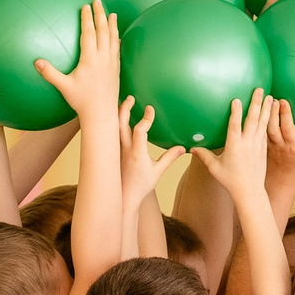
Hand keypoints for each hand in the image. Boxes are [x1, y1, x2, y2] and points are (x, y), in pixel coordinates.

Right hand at [38, 1, 122, 118]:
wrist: (102, 114)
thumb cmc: (81, 101)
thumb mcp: (64, 86)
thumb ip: (50, 73)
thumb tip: (36, 62)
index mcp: (90, 59)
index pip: (89, 33)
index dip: (87, 19)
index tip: (85, 6)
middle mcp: (103, 58)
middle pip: (102, 31)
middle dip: (100, 15)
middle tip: (98, 2)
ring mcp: (111, 64)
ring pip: (113, 39)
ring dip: (111, 25)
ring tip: (111, 14)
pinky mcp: (116, 70)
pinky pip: (117, 50)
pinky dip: (116, 39)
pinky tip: (116, 36)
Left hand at [117, 97, 182, 214]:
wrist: (123, 197)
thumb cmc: (141, 186)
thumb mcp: (158, 172)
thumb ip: (170, 158)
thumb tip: (183, 148)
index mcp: (136, 153)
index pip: (139, 130)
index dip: (146, 118)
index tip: (150, 109)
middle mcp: (124, 149)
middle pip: (120, 123)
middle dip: (125, 108)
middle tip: (131, 97)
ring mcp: (117, 150)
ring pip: (113, 127)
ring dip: (117, 113)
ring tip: (123, 103)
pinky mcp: (114, 152)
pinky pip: (111, 134)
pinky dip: (113, 123)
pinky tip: (116, 118)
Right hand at [192, 89, 274, 200]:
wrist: (250, 191)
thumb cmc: (230, 180)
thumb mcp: (215, 168)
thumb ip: (204, 155)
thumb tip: (191, 148)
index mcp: (234, 146)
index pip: (235, 126)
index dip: (236, 112)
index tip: (237, 99)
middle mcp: (247, 144)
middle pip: (252, 120)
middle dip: (255, 103)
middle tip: (258, 89)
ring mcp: (257, 145)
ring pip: (262, 123)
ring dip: (265, 109)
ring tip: (269, 96)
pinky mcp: (263, 148)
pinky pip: (266, 131)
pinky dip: (269, 120)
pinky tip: (271, 112)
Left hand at [265, 97, 294, 199]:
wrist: (281, 181)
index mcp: (291, 146)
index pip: (287, 128)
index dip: (284, 115)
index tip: (283, 101)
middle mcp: (278, 145)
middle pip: (272, 126)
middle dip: (271, 111)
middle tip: (271, 97)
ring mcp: (267, 145)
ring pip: (263, 128)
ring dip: (262, 114)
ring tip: (263, 99)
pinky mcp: (260, 145)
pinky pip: (256, 132)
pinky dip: (255, 121)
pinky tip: (255, 109)